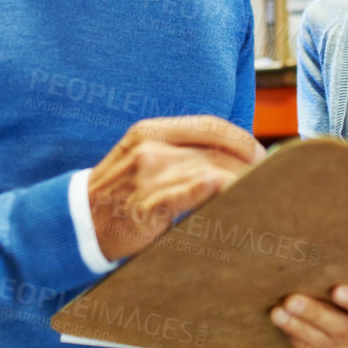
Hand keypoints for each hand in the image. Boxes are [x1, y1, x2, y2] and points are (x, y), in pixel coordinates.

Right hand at [87, 115, 264, 260]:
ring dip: (238, 185)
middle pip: (214, 152)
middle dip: (247, 168)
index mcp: (151, 131)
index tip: (262, 156)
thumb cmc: (121, 192)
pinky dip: (205, 191)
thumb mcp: (143, 157)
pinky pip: (182, 194)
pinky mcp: (144, 205)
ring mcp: (145, 176)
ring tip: (260, 197)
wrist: (79, 221)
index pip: (210, 126)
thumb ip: (181, 152)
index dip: (242, 140)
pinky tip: (223, 189)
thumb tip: (232, 158)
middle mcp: (149, 147)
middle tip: (269, 183)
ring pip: (206, 172)